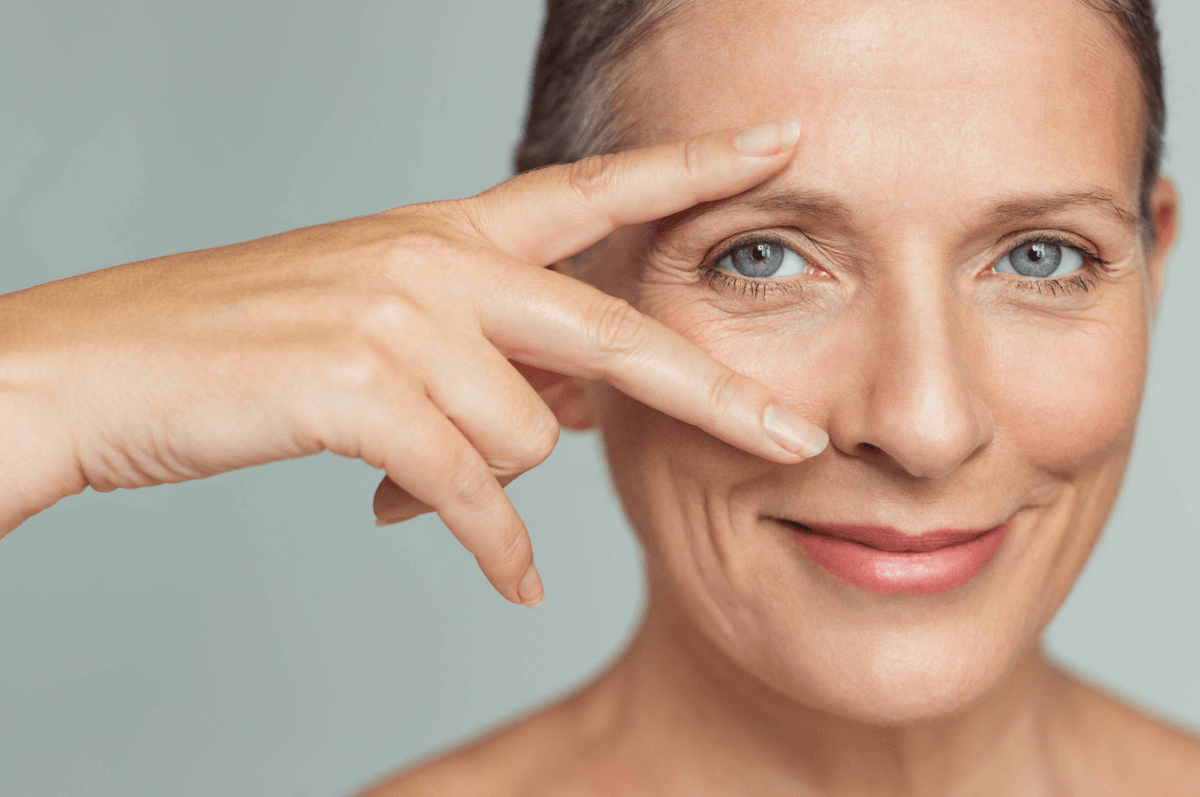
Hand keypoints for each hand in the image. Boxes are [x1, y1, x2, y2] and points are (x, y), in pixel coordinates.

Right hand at [0, 118, 826, 606]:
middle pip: (616, 334)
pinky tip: (510, 578)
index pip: (593, 191)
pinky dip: (494, 548)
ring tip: (417, 470)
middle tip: (794, 447)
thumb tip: (580, 414)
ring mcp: (401, 318)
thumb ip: (489, 349)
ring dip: (491, 478)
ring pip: (530, 438)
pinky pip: (474, 494)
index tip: (777, 145)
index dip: (690, 167)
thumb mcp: (385, 316)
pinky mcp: (363, 390)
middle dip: (713, 398)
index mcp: (449, 227)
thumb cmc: (250, 343)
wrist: (106, 364)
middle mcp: (438, 258)